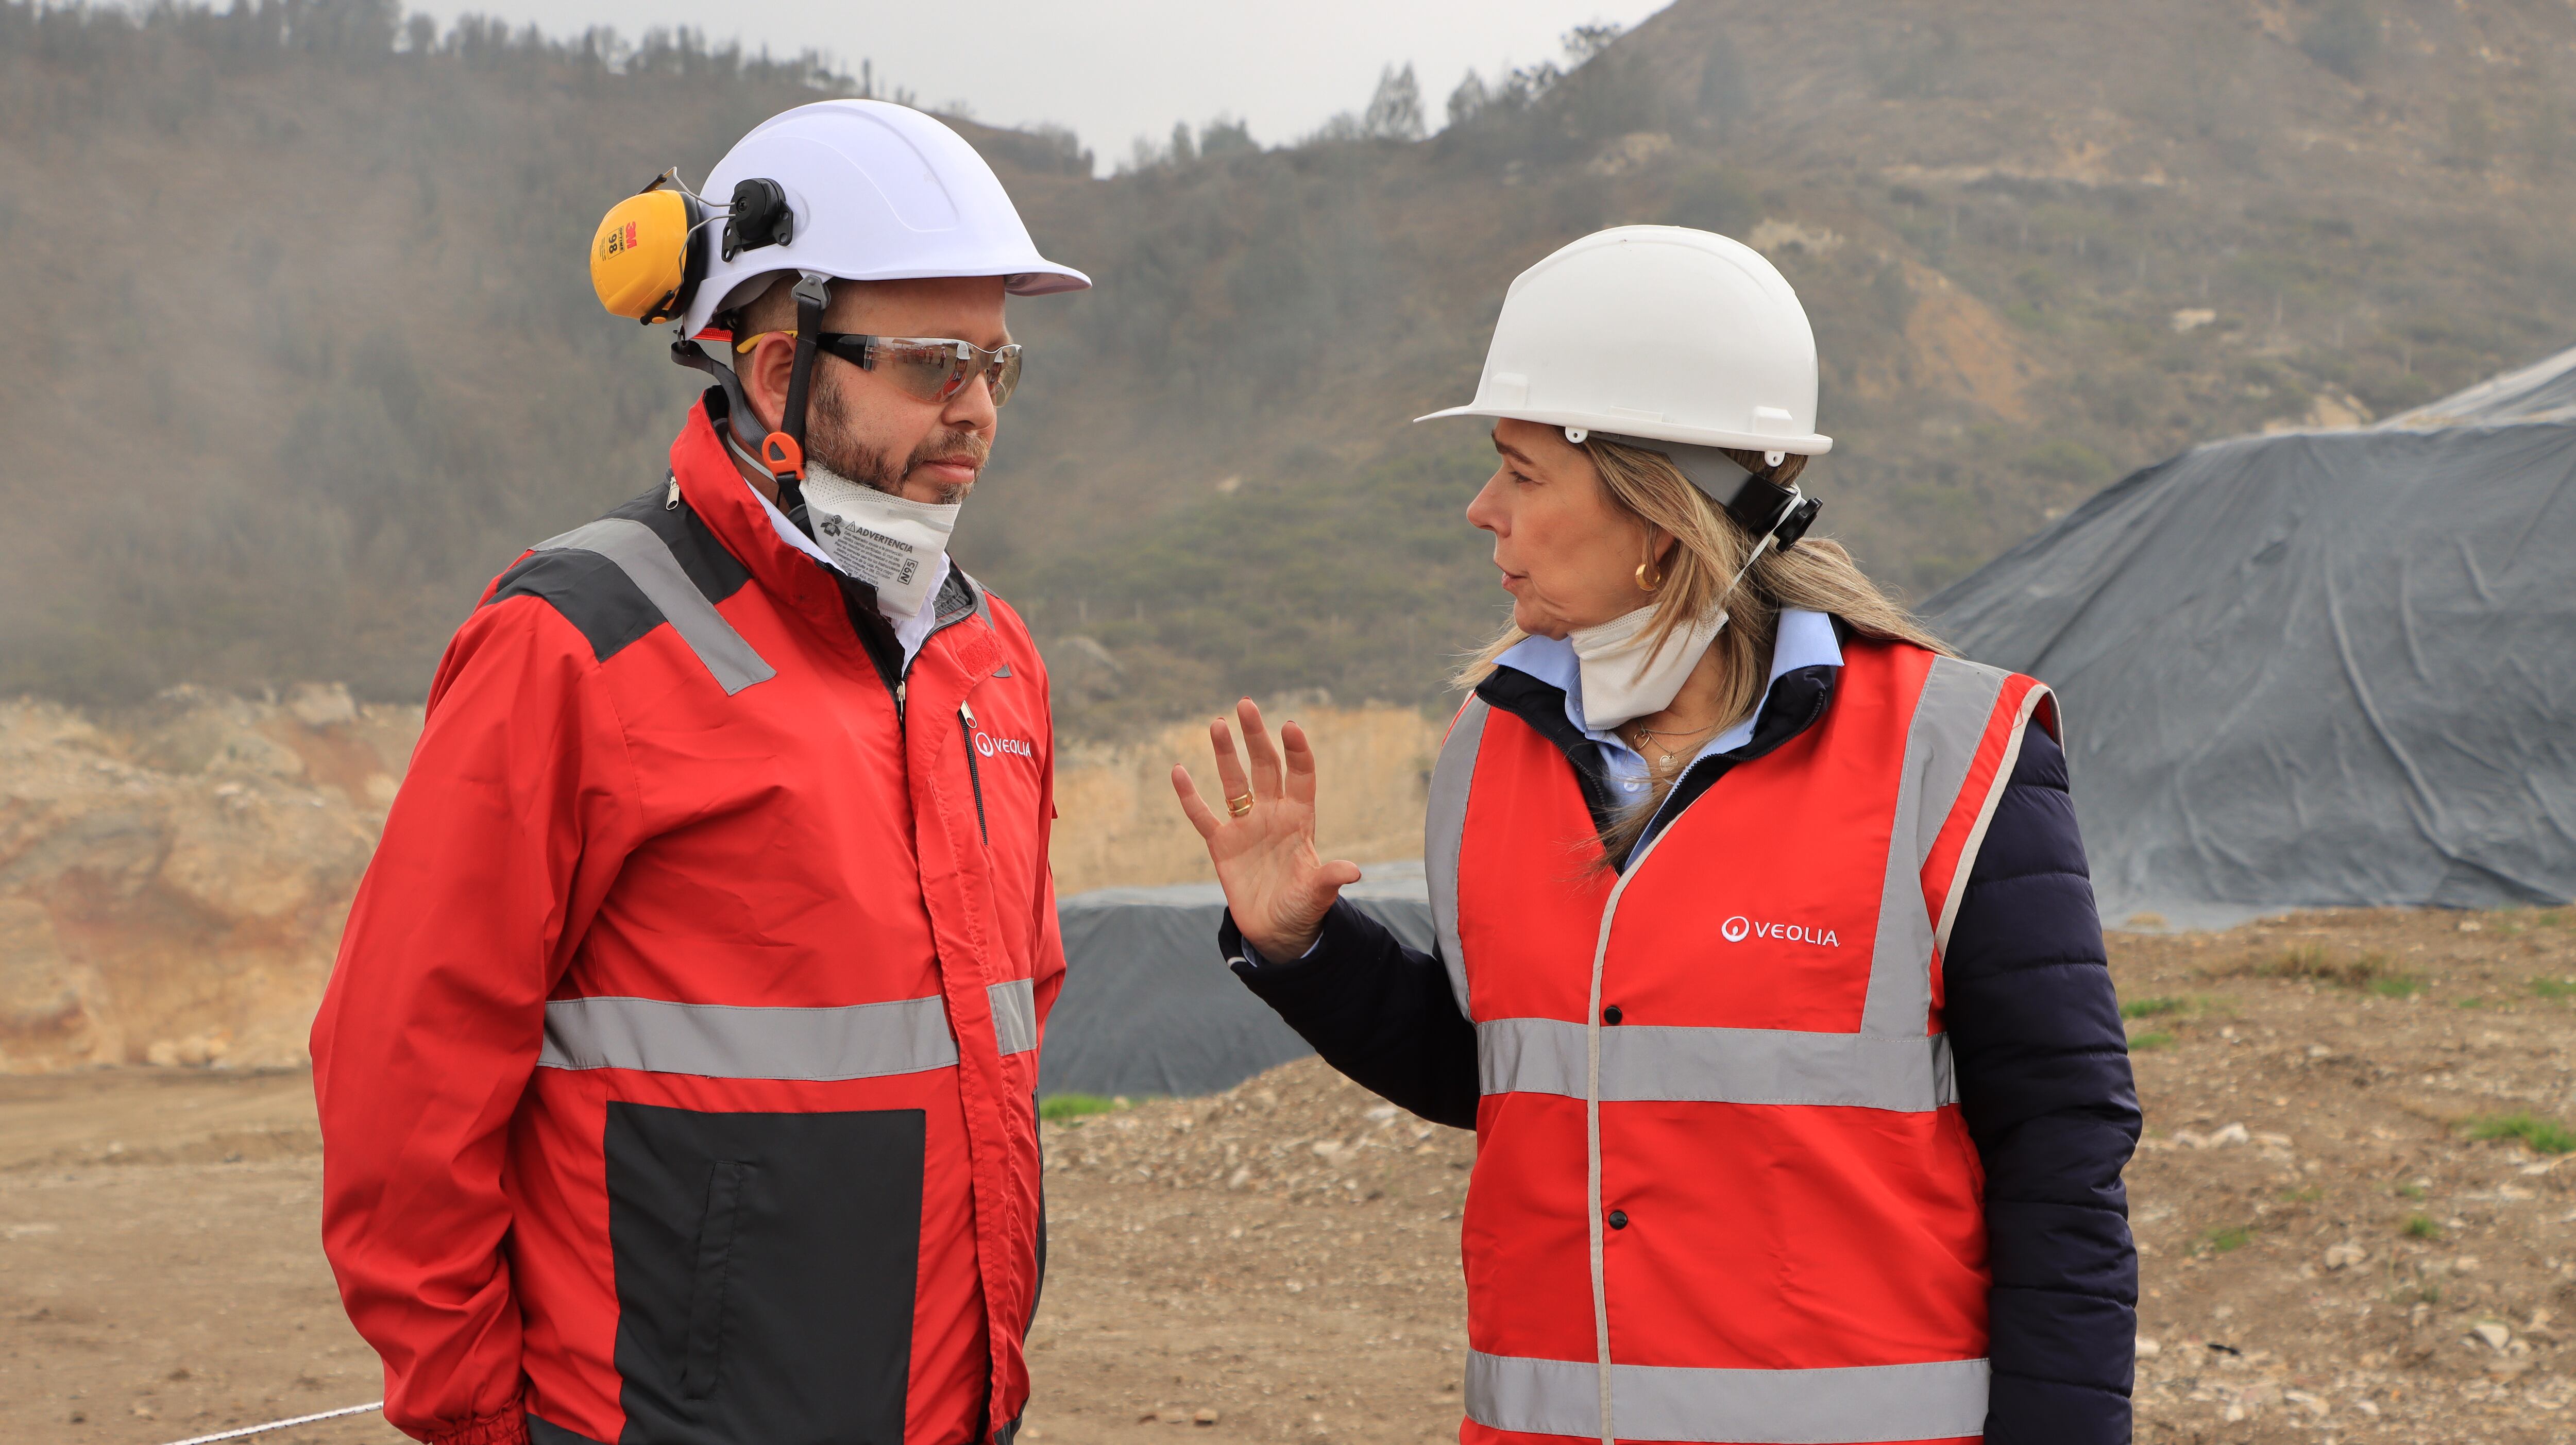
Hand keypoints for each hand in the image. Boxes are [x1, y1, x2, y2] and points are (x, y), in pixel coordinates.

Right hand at [1171, 699, 1362, 960]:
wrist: (1277, 932)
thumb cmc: (1303, 909)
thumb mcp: (1317, 894)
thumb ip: (1329, 878)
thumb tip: (1353, 871)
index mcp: (1299, 819)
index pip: (1300, 776)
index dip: (1296, 751)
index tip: (1289, 726)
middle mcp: (1272, 814)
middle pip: (1264, 767)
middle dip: (1256, 736)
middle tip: (1246, 704)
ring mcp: (1245, 827)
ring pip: (1234, 782)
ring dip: (1225, 753)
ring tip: (1216, 723)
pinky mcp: (1221, 844)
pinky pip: (1202, 815)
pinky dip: (1190, 795)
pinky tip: (1178, 771)